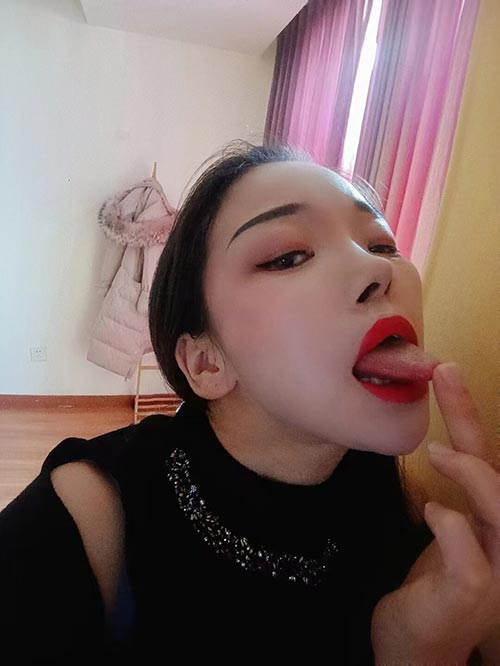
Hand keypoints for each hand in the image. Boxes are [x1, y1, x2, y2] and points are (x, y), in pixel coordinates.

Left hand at [371, 362, 499, 664]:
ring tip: (440, 450)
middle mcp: (499, 541)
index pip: (482, 456)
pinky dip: (453, 529)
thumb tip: (423, 451)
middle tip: (446, 372)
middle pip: (496, 471)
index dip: (467, 412)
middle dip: (473, 417)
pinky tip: (434, 513)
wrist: (415, 652)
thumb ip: (438, 498)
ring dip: (473, 474)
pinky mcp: (471, 597)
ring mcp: (493, 571)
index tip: (444, 371)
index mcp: (486, 521)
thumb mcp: (434, 537)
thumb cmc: (424, 590)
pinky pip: (471, 561)